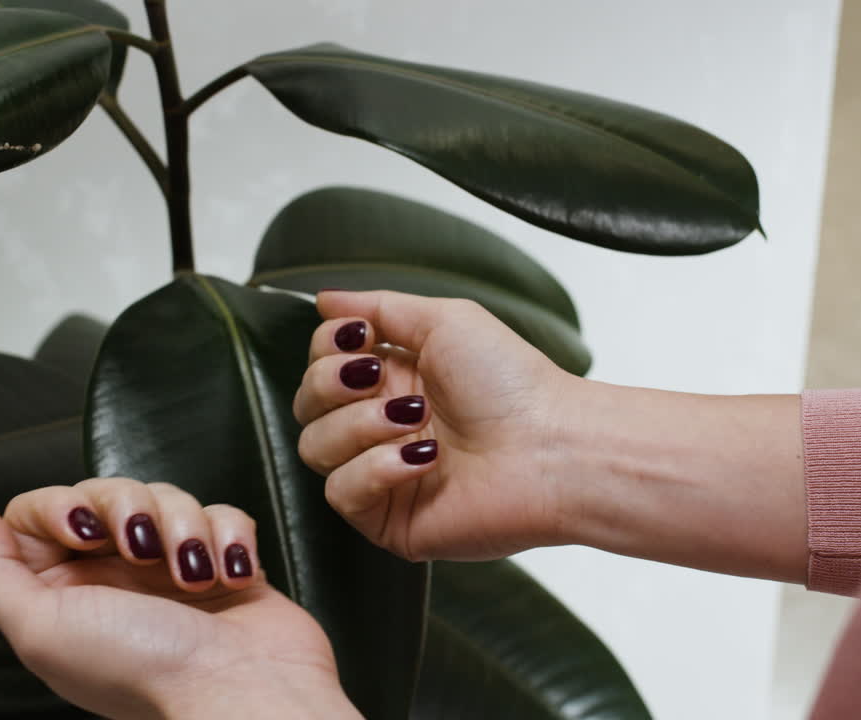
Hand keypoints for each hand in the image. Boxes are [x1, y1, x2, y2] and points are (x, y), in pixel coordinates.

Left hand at [0, 478, 361, 719]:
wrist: (240, 687)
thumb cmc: (145, 670)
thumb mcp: (41, 630)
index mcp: (63, 593)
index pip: (40, 513)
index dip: (61, 507)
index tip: (83, 529)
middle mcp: (114, 577)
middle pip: (107, 493)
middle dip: (129, 507)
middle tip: (142, 548)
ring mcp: (172, 567)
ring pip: (168, 497)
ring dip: (184, 526)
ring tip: (193, 574)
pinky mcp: (224, 560)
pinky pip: (221, 513)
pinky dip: (227, 536)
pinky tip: (229, 572)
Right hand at [293, 290, 577, 560]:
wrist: (553, 448)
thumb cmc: (513, 383)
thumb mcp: (446, 321)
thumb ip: (379, 307)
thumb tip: (324, 298)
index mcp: (393, 379)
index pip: (320, 363)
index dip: (327, 350)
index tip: (359, 340)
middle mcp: (381, 426)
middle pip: (306, 404)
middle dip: (333, 384)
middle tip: (380, 378)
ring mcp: (382, 475)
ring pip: (314, 448)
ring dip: (359, 425)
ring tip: (415, 418)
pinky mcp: (388, 519)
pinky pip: (342, 493)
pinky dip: (376, 468)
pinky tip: (424, 459)